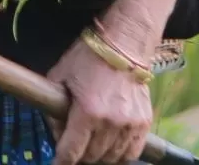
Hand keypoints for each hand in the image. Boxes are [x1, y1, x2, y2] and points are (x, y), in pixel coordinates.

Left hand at [45, 35, 151, 164]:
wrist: (123, 44)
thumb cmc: (87, 58)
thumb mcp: (59, 77)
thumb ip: (54, 109)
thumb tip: (57, 135)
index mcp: (87, 111)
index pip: (72, 151)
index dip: (61, 161)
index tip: (57, 164)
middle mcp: (110, 122)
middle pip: (91, 157)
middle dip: (79, 155)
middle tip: (74, 146)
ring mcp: (130, 124)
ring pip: (111, 158)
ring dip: (99, 156)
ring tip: (91, 145)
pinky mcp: (144, 122)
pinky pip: (132, 152)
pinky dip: (119, 155)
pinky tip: (110, 148)